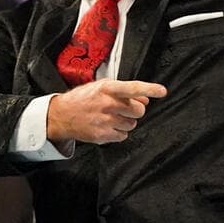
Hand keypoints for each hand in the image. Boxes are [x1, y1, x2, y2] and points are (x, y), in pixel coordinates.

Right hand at [46, 79, 167, 144]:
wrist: (61, 115)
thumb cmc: (84, 98)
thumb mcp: (102, 87)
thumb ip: (124, 91)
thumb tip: (145, 98)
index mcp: (108, 88)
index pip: (133, 88)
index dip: (150, 89)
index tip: (162, 91)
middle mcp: (107, 104)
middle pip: (139, 110)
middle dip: (135, 110)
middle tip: (123, 109)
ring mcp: (105, 121)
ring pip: (132, 124)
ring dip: (126, 122)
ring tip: (112, 117)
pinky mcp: (102, 135)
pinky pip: (123, 135)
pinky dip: (118, 132)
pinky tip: (107, 126)